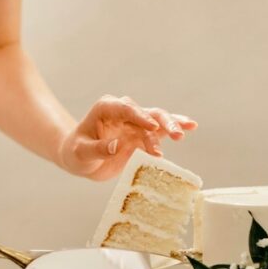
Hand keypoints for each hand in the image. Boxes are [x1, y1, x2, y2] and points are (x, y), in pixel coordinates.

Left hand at [57, 95, 197, 180]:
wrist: (82, 160)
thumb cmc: (77, 153)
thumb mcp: (81, 153)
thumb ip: (97, 149)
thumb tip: (116, 147)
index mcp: (106, 108)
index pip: (125, 109)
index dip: (140, 117)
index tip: (152, 127)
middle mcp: (124, 112)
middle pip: (146, 113)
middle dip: (161, 123)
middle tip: (175, 135)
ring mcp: (135, 123)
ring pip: (157, 120)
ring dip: (171, 126)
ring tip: (182, 135)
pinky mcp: (143, 135)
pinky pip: (160, 131)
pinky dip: (174, 128)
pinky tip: (190, 126)